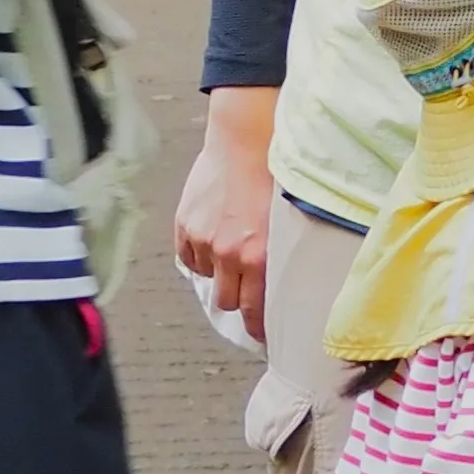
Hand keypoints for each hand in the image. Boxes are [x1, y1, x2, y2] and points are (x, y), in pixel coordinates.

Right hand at [172, 86, 278, 341]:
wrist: (246, 139)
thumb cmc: (275, 175)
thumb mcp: (287, 222)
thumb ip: (279, 255)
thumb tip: (279, 284)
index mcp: (261, 256)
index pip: (255, 312)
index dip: (257, 328)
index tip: (261, 334)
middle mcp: (230, 254)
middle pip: (228, 302)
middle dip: (238, 299)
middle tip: (246, 289)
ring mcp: (204, 240)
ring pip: (208, 281)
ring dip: (218, 275)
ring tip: (230, 255)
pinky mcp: (185, 225)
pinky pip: (188, 258)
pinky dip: (198, 256)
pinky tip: (211, 241)